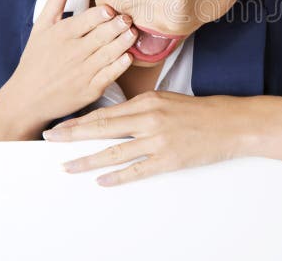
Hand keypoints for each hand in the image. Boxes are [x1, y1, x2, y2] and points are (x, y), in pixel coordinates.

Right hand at [0, 0, 138, 127]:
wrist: (26, 99)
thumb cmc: (36, 59)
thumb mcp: (42, 25)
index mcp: (62, 34)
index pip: (88, 19)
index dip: (103, 13)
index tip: (112, 10)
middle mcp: (73, 52)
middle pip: (102, 35)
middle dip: (119, 25)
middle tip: (129, 19)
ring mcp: (82, 72)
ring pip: (110, 53)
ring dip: (124, 42)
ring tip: (134, 33)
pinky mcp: (90, 89)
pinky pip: (110, 75)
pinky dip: (120, 65)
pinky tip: (129, 56)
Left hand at [41, 90, 255, 185]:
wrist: (232, 123)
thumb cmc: (202, 112)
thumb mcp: (169, 100)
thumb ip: (143, 107)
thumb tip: (116, 118)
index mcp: (148, 101)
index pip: (106, 112)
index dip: (79, 120)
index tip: (59, 126)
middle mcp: (149, 118)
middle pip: (102, 128)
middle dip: (72, 135)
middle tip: (49, 140)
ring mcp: (158, 140)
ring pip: (114, 151)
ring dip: (87, 160)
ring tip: (67, 167)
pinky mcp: (169, 159)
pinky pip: (137, 170)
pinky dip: (117, 177)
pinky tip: (101, 181)